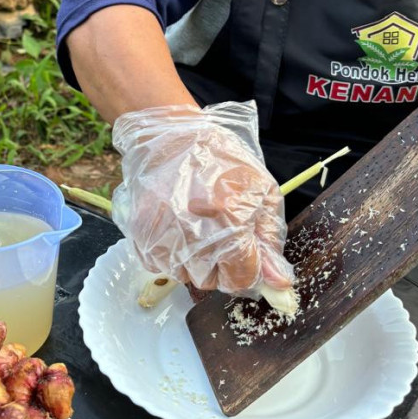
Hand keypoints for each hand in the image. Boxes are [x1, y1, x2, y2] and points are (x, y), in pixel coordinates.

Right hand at [110, 101, 295, 301]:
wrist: (169, 135)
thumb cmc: (220, 158)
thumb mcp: (261, 190)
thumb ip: (268, 239)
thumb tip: (277, 283)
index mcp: (228, 220)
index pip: (241, 278)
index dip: (248, 271)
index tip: (246, 258)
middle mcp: (191, 234)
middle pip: (211, 282)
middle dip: (221, 266)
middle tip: (221, 236)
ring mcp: (161, 235)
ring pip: (184, 276)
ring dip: (194, 261)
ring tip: (197, 228)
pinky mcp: (140, 235)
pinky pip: (160, 265)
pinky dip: (171, 253)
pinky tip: (176, 227)